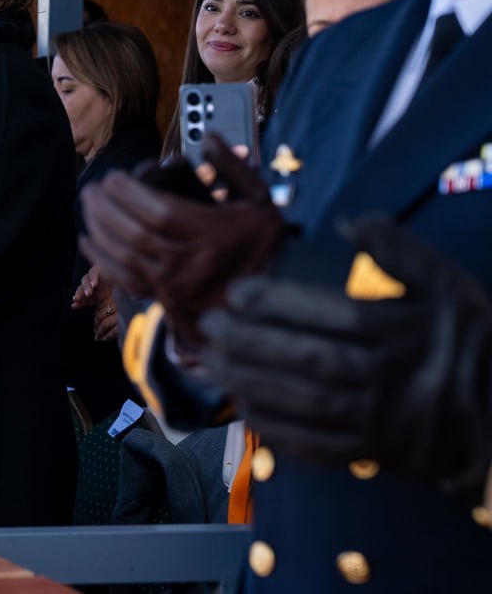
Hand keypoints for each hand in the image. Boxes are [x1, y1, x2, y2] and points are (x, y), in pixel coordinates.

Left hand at [79, 135, 283, 344]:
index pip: (160, 213)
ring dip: (100, 229)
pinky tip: (89, 241)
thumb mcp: (259, 199)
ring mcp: (176, 285)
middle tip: (93, 188)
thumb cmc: (264, 242)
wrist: (275, 293)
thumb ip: (232, 166)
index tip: (114, 178)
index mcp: (214, 235)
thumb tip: (209, 137)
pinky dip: (102, 260)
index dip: (130, 194)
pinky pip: (126, 280)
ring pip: (126, 257)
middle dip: (108, 209)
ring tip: (88, 206)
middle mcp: (191, 263)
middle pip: (136, 234)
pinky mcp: (167, 299)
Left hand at [201, 214, 491, 499]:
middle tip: (209, 324)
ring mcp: (381, 422)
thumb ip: (398, 248)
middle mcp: (391, 379)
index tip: (237, 292)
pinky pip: (317, 446)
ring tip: (212, 361)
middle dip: (251, 342)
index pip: (333, 316)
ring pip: (307, 404)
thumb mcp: (446, 283)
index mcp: (405, 332)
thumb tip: (348, 223)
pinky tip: (244, 406)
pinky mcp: (373, 453)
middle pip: (311, 361)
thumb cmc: (467, 340)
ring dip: (251, 382)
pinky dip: (276, 429)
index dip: (279, 303)